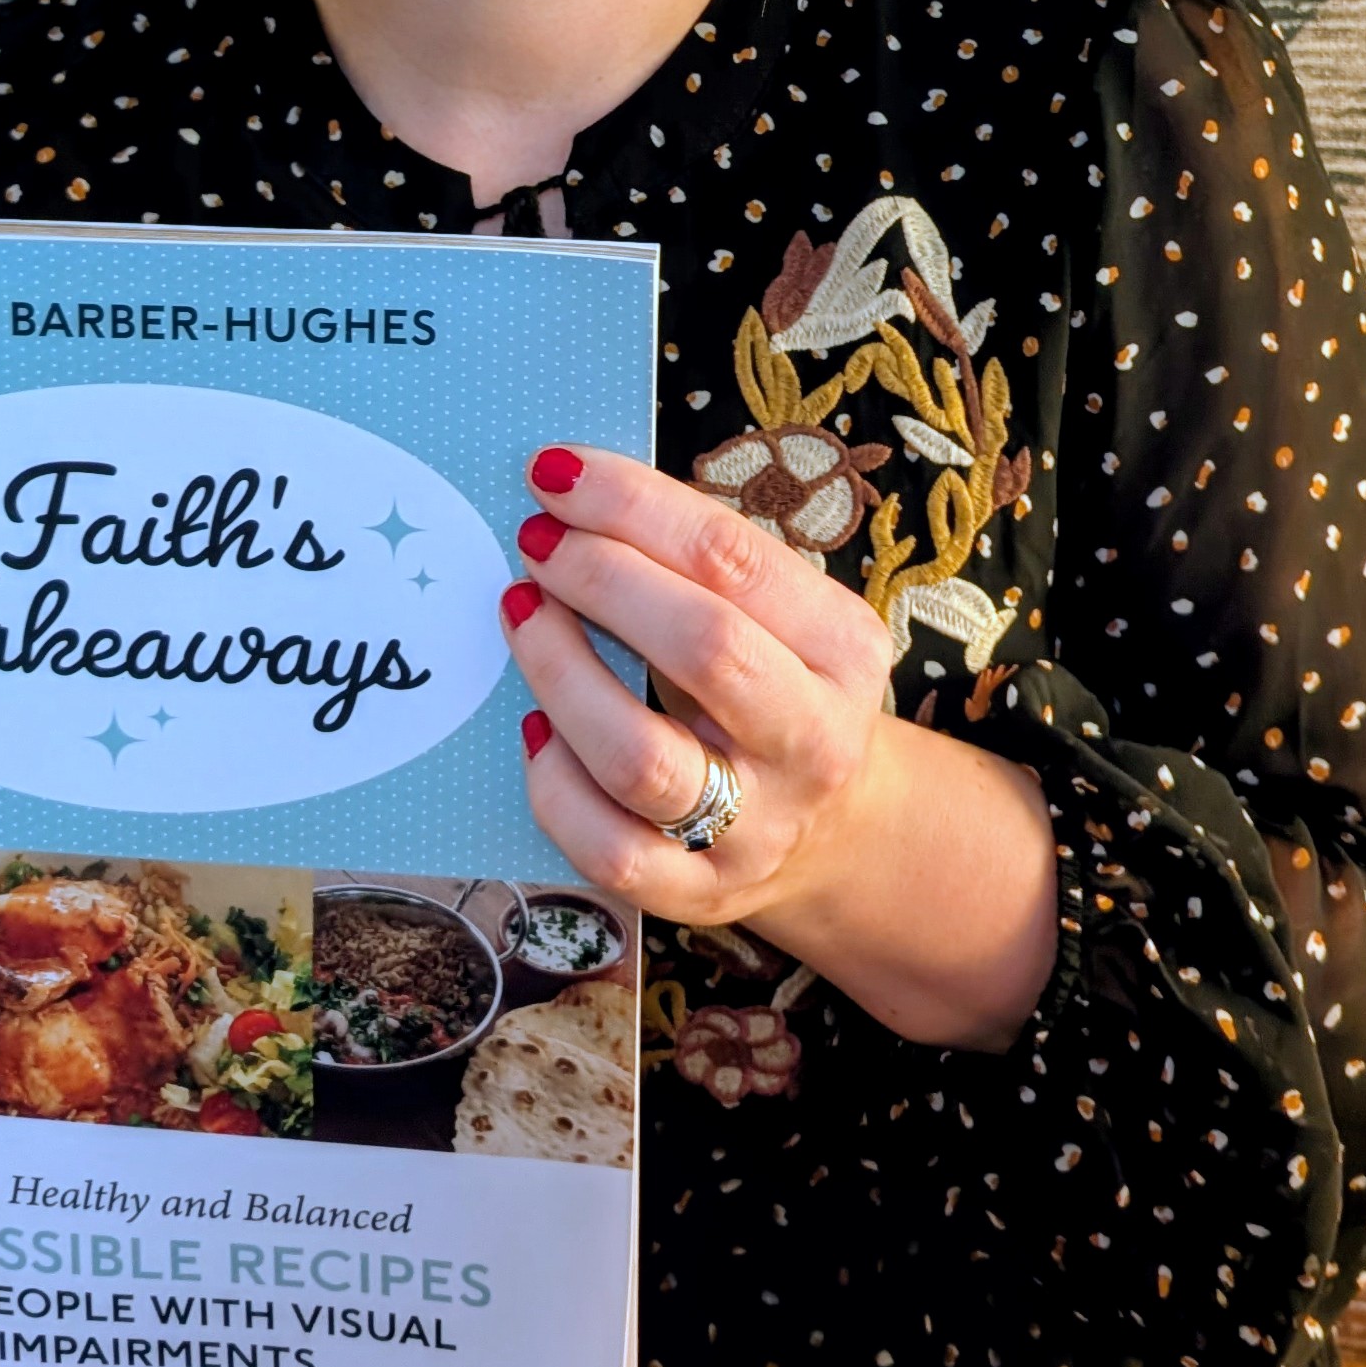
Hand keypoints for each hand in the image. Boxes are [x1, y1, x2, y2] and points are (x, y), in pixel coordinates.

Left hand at [500, 444, 1059, 1048]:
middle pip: (703, 648)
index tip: (555, 472)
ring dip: (561, 671)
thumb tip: (574, 498)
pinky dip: (554, 780)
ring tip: (521, 611)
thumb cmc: (783, 691)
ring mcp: (755, 829)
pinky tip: (536, 727)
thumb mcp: (787, 619)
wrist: (841, 836)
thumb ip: (704, 566)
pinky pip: (604, 848)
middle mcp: (813, 742)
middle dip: (600, 578)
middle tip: (536, 541)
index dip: (632, 506)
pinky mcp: (696, 894)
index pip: (734, 559)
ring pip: (640, 757)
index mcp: (843, 650)